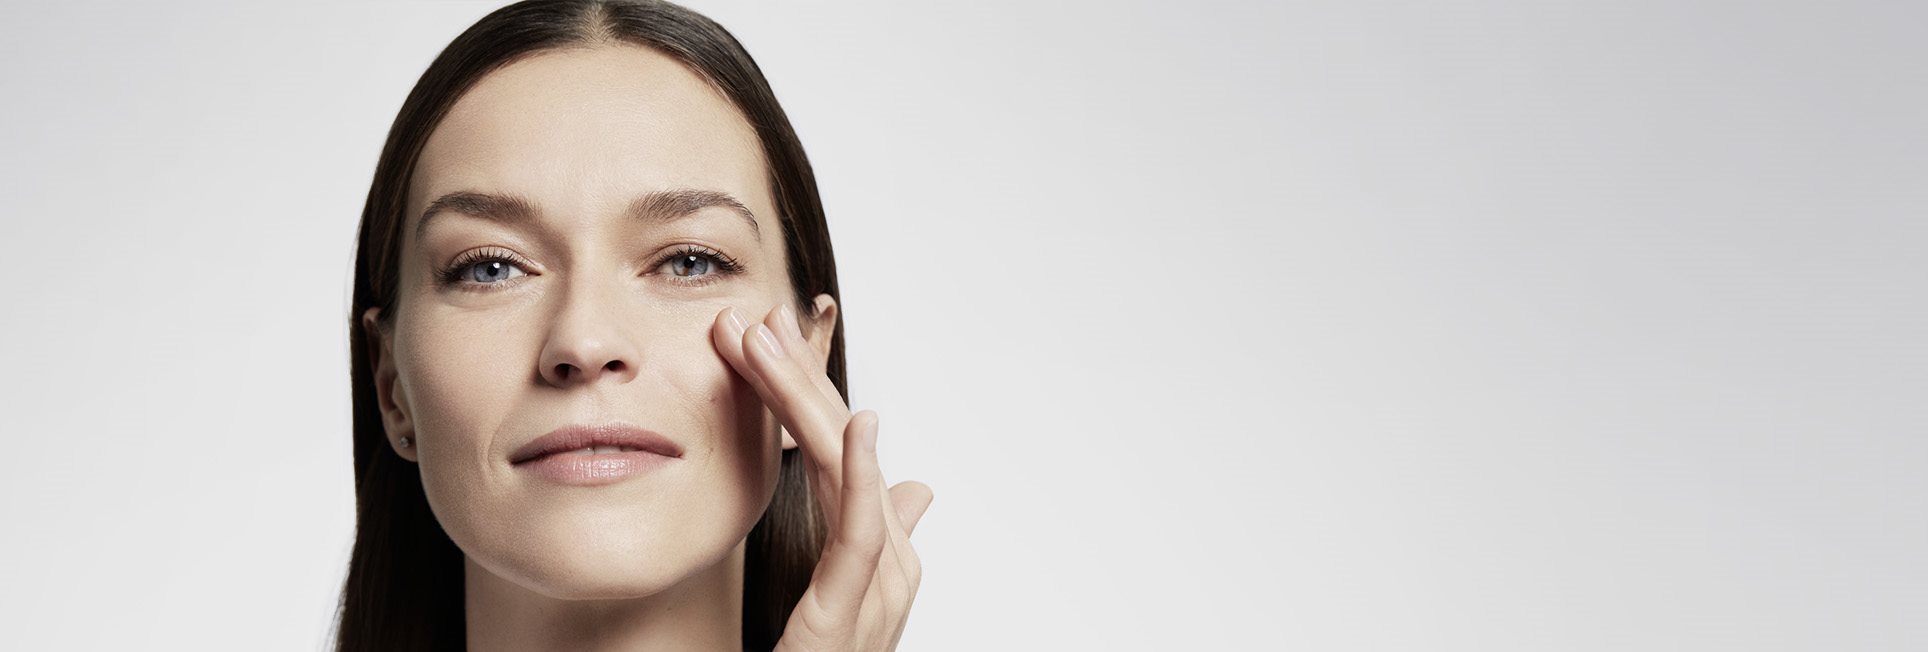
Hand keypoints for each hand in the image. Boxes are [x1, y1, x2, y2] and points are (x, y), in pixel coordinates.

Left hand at [712, 302, 933, 650]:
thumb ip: (868, 540)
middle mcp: (886, 564)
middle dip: (803, 377)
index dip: (809, 390)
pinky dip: (861, 473)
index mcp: (879, 556)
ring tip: (770, 341)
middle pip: (842, 449)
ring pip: (843, 473)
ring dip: (807, 399)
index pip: (839, 453)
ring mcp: (875, 588)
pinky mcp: (849, 614)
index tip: (771, 334)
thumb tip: (913, 489)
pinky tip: (855, 422)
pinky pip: (861, 534)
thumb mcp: (835, 601)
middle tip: (763, 314)